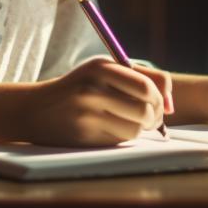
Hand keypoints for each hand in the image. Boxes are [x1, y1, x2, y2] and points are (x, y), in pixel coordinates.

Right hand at [19, 59, 170, 145]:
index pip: (146, 85)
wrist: (35, 108)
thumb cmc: (80, 88)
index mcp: (100, 67)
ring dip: (139, 128)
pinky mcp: (84, 136)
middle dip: (155, 116)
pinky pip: (120, 140)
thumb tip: (171, 105)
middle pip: (145, 109)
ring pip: (136, 128)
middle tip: (152, 117)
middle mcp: (92, 89)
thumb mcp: (104, 71)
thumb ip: (141, 78)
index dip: (160, 98)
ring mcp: (86, 114)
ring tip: (130, 121)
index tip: (161, 103)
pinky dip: (124, 136)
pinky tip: (112, 128)